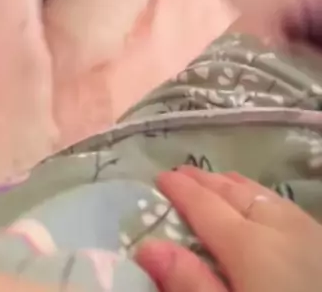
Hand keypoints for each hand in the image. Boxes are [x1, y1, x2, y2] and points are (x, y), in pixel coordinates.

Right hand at [136, 167, 321, 291]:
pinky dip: (263, 198)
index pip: (205, 206)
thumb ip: (192, 285)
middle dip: (206, 182)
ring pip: (265, 196)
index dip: (180, 191)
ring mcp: (310, 234)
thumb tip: (149, 247)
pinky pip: (286, 208)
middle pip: (235, 193)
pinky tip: (265, 207)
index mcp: (249, 244)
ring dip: (235, 186)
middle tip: (180, 173)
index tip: (159, 178)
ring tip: (218, 180)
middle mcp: (280, 227)